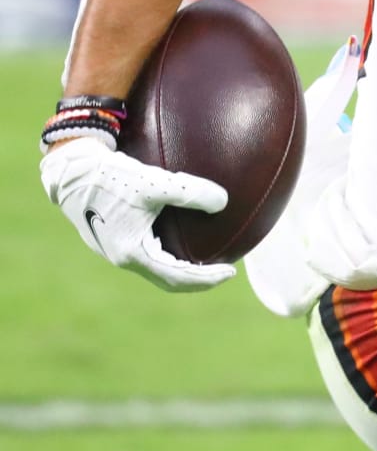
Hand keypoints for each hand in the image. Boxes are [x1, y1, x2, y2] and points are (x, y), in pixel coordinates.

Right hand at [40, 137, 235, 291]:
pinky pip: (147, 254)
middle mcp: (122, 258)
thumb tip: (223, 202)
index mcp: (131, 253)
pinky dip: (169, 254)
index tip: (231, 271)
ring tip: (208, 257)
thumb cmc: (112, 177)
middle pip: (168, 280)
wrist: (72, 171)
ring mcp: (115, 250)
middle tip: (225, 270)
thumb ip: (189, 191)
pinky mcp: (113, 238)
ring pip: (156, 269)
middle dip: (198, 279)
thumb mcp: (153, 182)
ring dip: (183, 268)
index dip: (206, 279)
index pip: (177, 277)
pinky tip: (182, 235)